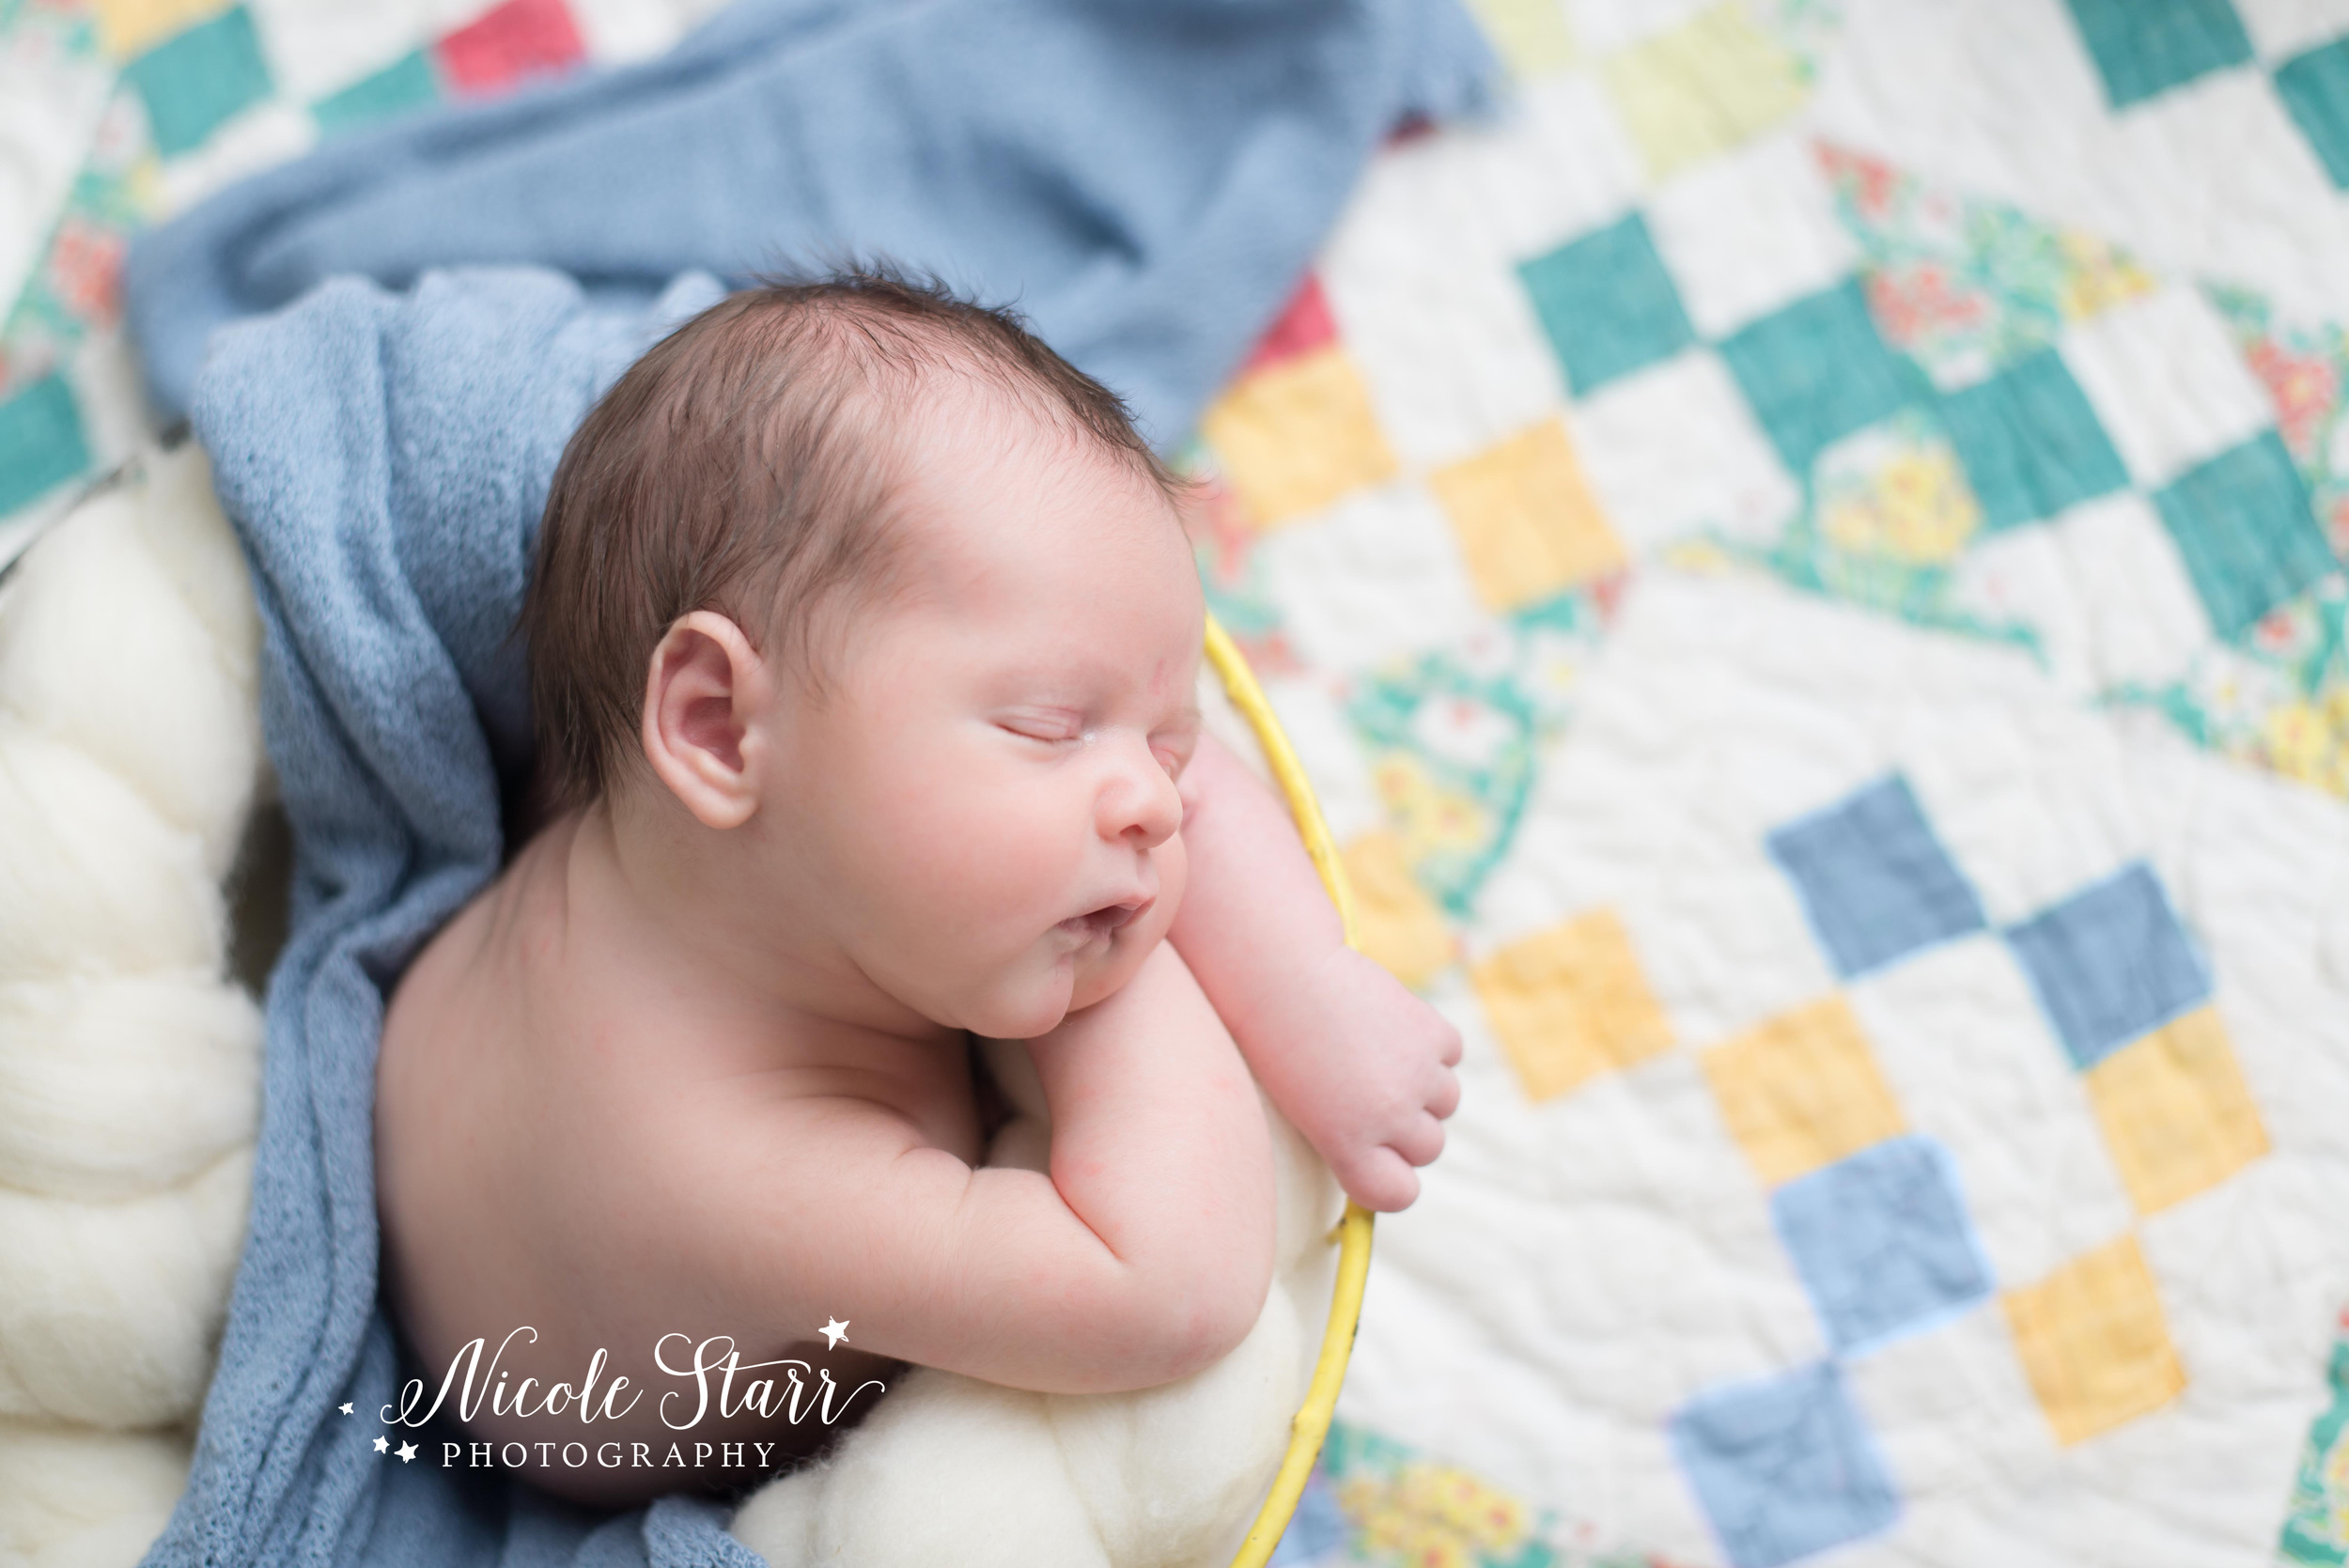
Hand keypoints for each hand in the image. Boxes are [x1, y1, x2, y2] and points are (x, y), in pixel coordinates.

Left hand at [1260, 944, 1461, 1212]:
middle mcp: (1389, 1117)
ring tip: (1380, 1056)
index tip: (1380, 1161)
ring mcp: (1417, 1074)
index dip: (1393, 1179)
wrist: (1282, 974)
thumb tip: (1388, 1155)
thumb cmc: (1276, 1042)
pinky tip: (1393, 1027)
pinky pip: (1451, 1055)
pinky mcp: (1433, 1033)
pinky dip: (1431, 1045)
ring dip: (1424, 1086)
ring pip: (1447, 1102)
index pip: (1400, 1195)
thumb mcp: (1301, 1110)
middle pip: (1428, 1149)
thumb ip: (1346, 1139)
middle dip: (1408, 1129)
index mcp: (1347, 1146)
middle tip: (1374, 1095)